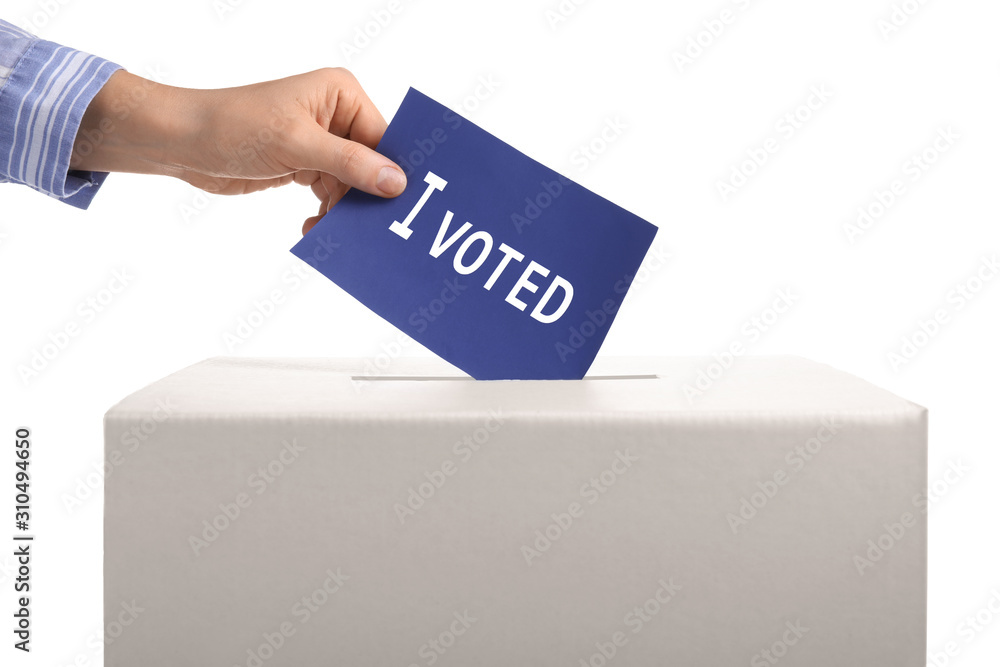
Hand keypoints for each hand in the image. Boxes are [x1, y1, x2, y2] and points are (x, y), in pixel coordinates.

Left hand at [71, 67, 406, 232]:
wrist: (184, 142)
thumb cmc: (233, 126)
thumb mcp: (297, 144)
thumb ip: (349, 163)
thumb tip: (396, 181)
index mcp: (341, 94)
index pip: (383, 137)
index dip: (390, 172)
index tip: (397, 206)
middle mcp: (335, 115)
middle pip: (370, 165)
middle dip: (363, 197)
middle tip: (363, 228)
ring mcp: (322, 142)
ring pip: (351, 186)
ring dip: (341, 212)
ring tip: (326, 229)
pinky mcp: (306, 165)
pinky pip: (331, 195)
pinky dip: (325, 214)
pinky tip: (312, 227)